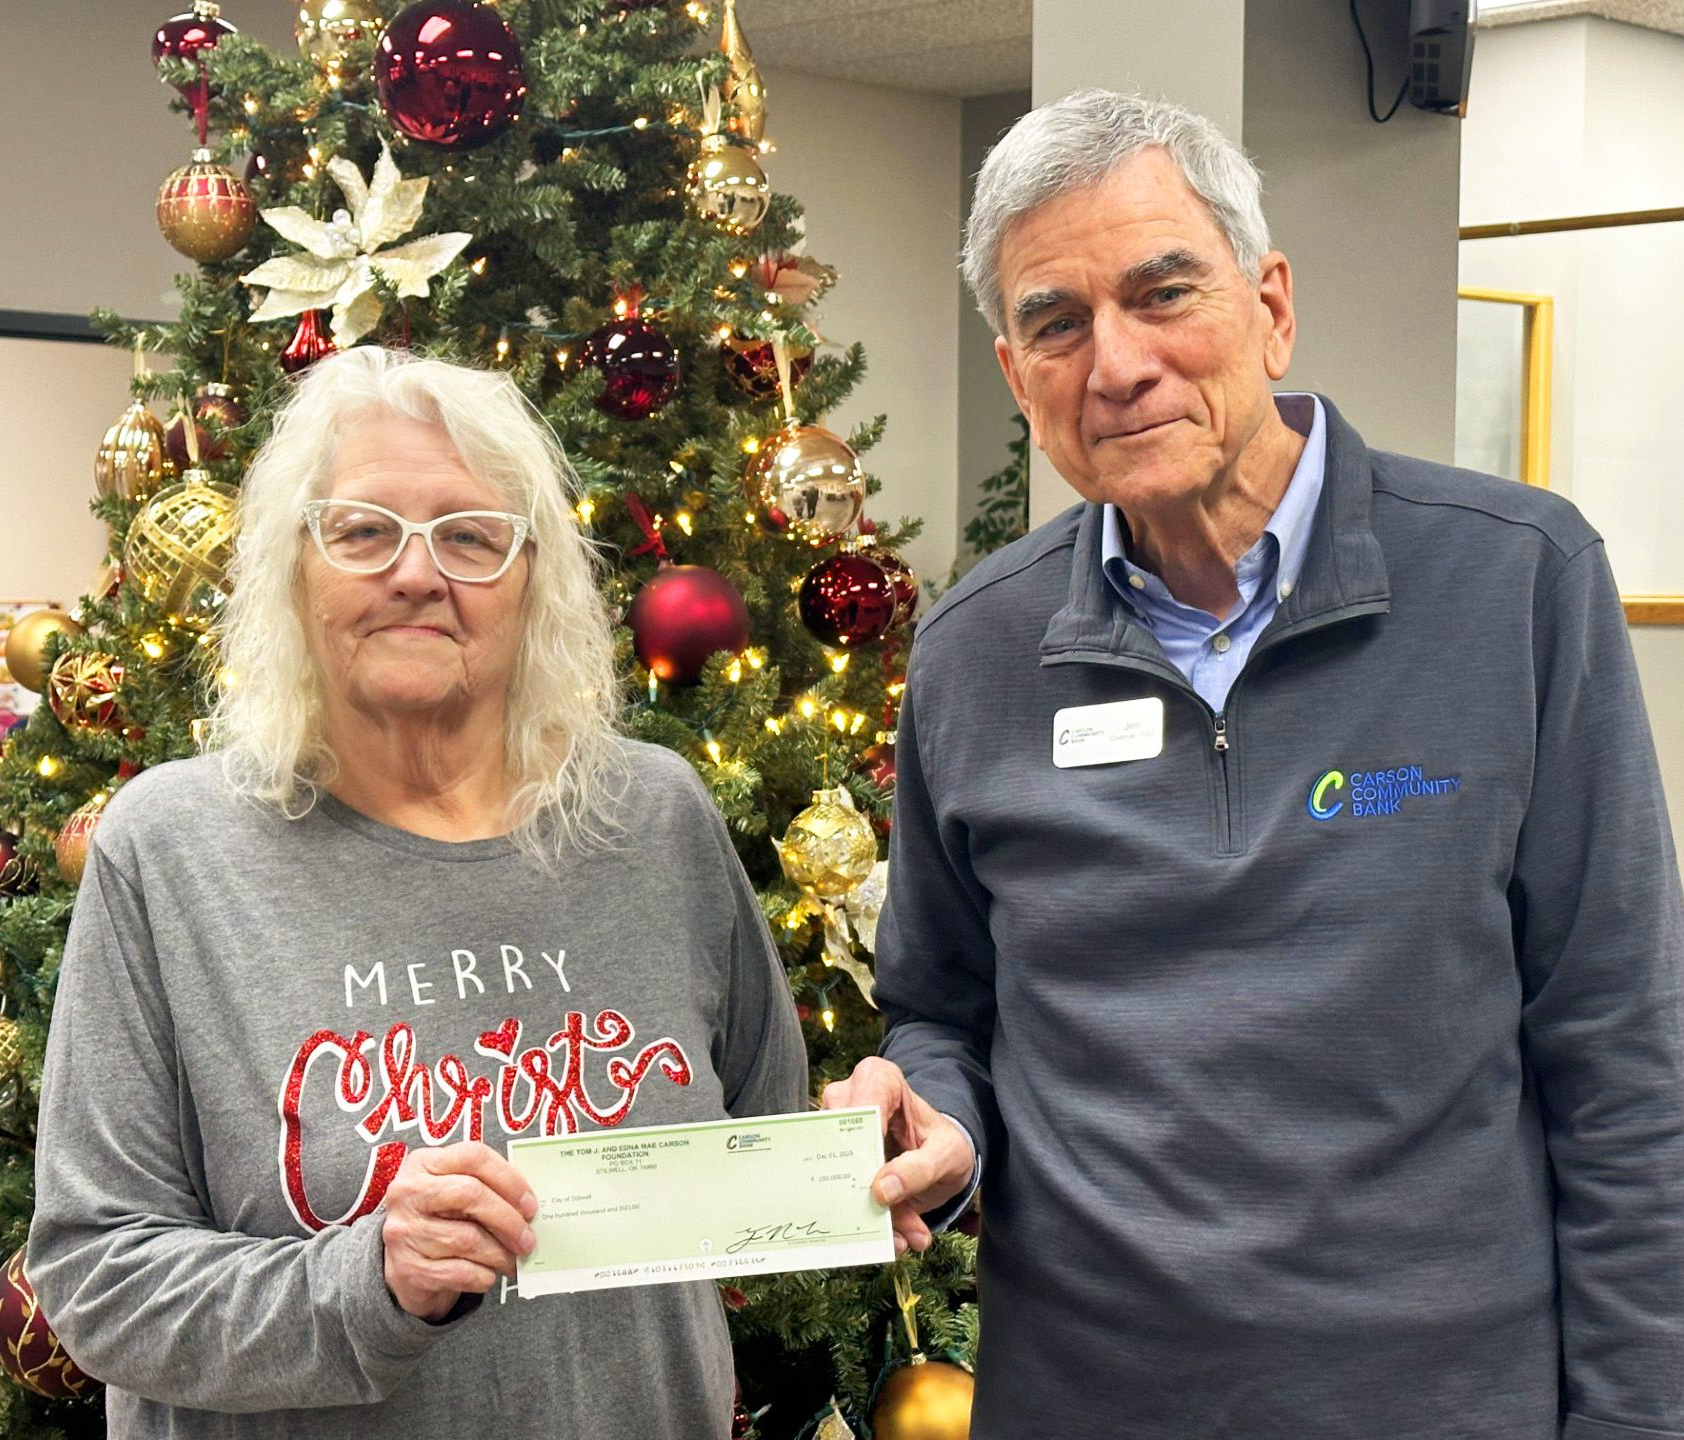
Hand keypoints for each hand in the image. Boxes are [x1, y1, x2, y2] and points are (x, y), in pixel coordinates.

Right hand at [381, 1141, 538, 1321]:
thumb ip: (485, 1188)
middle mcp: (408, 1193)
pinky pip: (459, 1272)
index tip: (530, 1204)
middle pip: (470, 1194)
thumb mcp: (453, 1192)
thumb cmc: (439, 1220)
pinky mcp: (407, 1269)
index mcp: (423, 1163)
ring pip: (467, 1239)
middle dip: (508, 1219)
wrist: (402, 1265)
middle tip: (528, 1238)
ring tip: (514, 1260)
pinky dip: (483, 1275)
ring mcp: (404, 1231)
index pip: (473, 1157)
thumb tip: (529, 1206)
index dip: (509, 1179)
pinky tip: (490, 1274)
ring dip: (500, 1253)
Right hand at [821, 1057, 974, 1255]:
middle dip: (865, 1192)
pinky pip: (837, 1191)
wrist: (941, 1159)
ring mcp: (835, 1131)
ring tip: (900, 1237)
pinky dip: (865, 1221)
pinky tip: (892, 1237)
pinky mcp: (833, 1162)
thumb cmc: (943, 1143)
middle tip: (891, 1226)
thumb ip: (920, 1169)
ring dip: (866, 1213)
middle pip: (839, 1144)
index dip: (863, 1146)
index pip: (861, 1108)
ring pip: (834, 1173)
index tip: (876, 1184)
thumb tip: (881, 1191)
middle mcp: (848, 1099)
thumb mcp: (947, 1154)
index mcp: (879, 1080)